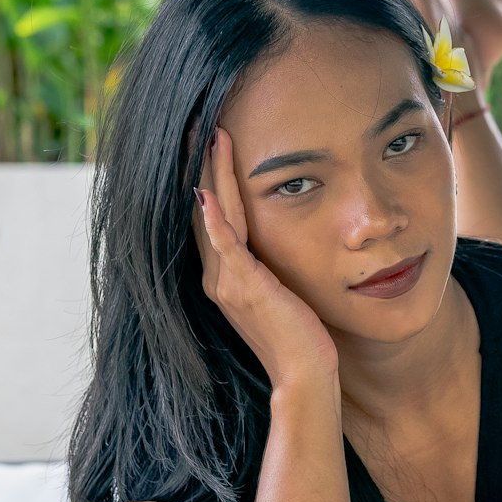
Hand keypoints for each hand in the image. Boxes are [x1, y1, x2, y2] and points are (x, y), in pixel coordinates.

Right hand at [193, 126, 340, 395]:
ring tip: (209, 137)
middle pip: (203, 209)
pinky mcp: (245, 288)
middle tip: (197, 125)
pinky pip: (224, 245)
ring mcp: (227, 283)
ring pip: (213, 217)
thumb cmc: (301, 337)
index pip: (210, 217)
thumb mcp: (282, 293)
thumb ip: (270, 268)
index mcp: (225, 278)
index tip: (207, 143)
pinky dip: (214, 218)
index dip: (207, 178)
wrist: (303, 376)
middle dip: (201, 165)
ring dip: (210, 174)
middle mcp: (217, 278)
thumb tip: (277, 245)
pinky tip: (207, 191)